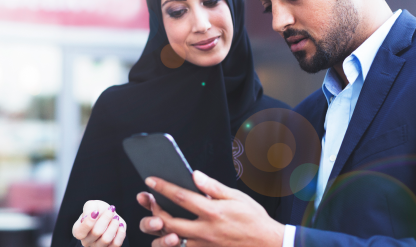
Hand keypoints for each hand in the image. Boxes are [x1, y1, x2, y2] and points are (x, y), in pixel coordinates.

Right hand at [72, 200, 126, 246]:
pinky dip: (120, 233)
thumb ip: (88, 208)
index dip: (88, 222)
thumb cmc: (98, 210)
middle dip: (105, 218)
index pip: (80, 233)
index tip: (96, 211)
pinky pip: (116, 244)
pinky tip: (120, 225)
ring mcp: (98, 246)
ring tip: (116, 218)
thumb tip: (92, 214)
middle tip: (110, 210)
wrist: (109, 214)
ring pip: (106, 240)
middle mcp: (86, 241)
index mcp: (79, 231)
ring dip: (113, 226)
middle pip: (96, 233)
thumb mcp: (91, 205)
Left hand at [139, 171, 284, 246]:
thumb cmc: (253, 219)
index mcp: (213, 211)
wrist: (267, 244)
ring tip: (156, 217)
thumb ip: (213, 187)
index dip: (163, 187)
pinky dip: (174, 240)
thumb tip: (195, 175)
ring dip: (161, 228)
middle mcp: (205, 230)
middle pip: (169, 221)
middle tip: (148, 200)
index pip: (181, 197)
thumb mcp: (236, 197)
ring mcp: (204, 245)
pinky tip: (171, 232)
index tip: (150, 180)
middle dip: (154, 210)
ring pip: (173, 238)